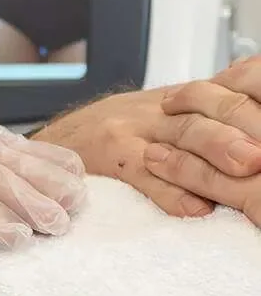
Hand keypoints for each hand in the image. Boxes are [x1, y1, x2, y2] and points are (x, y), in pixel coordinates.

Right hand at [32, 78, 260, 218]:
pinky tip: (193, 207)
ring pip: (181, 135)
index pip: (226, 88)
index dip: (252, 101)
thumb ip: (205, 117)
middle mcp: (156, 108)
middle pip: (208, 109)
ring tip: (247, 168)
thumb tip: (252, 123)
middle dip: (244, 127)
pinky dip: (168, 192)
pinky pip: (141, 172)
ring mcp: (130, 130)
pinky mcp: (107, 157)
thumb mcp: (161, 114)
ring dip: (216, 150)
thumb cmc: (115, 134)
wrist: (54, 142)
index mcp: (177, 98)